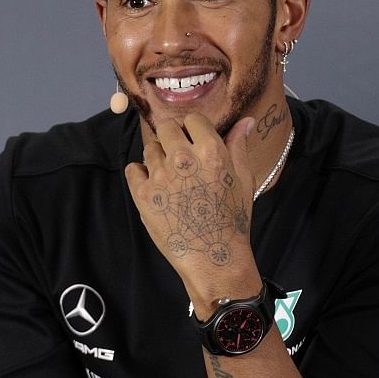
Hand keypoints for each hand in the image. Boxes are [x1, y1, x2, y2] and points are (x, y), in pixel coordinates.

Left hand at [125, 113, 260, 313]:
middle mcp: (183, 159)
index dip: (194, 129)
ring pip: (150, 148)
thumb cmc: (232, 220)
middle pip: (166, 127)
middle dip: (173, 138)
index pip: (193, 119)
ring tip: (171, 178)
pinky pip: (133, 169)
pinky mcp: (143, 194)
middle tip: (180, 157)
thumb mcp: (243, 180)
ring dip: (158, 157)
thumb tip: (246, 121)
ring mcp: (160, 176)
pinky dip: (141, 174)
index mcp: (210, 151)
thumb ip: (239, 146)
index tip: (195, 141)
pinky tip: (155, 186)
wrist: (214, 258)